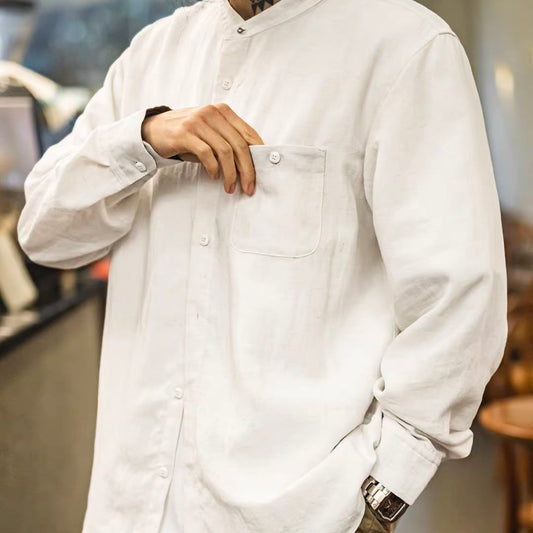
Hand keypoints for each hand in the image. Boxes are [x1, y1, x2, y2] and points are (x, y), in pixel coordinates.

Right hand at [141, 103, 263, 194]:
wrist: (153, 130)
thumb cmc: (187, 134)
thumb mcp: (210, 133)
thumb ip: (228, 140)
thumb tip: (250, 163)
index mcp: (223, 111)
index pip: (248, 134)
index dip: (258, 156)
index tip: (259, 174)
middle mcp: (212, 113)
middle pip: (239, 145)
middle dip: (247, 170)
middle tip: (248, 187)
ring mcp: (198, 122)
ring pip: (225, 151)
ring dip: (231, 173)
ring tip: (230, 187)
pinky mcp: (184, 133)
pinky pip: (206, 154)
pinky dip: (214, 168)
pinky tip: (214, 176)